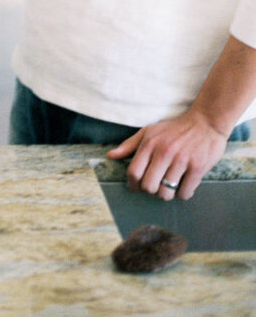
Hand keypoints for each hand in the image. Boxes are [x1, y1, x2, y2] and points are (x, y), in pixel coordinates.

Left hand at [106, 107, 228, 199]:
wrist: (206, 122)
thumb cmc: (174, 129)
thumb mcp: (149, 131)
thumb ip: (129, 145)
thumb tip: (110, 156)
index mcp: (150, 143)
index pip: (133, 172)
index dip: (132, 185)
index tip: (136, 188)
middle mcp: (164, 152)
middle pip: (148, 186)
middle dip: (150, 191)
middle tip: (155, 187)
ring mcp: (181, 160)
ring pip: (166, 192)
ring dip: (166, 194)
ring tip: (169, 187)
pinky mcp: (197, 167)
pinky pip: (185, 193)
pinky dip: (183, 194)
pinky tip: (183, 185)